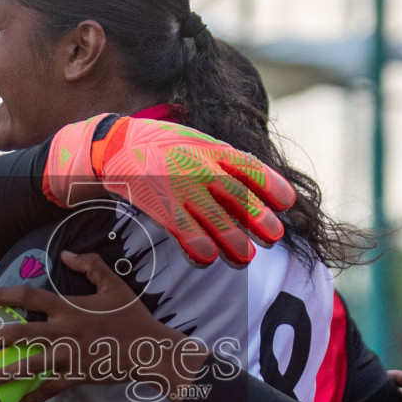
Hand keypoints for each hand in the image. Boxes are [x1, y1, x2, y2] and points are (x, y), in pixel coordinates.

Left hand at [0, 251, 207, 401]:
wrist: (150, 350)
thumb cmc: (132, 317)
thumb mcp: (114, 285)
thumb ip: (90, 266)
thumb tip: (67, 254)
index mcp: (69, 308)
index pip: (30, 298)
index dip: (6, 296)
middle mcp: (63, 332)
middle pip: (19, 334)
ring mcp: (68, 357)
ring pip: (29, 366)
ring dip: (3, 372)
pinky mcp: (76, 376)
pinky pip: (50, 389)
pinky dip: (34, 397)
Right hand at [42, 115, 296, 267]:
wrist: (114, 144)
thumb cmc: (161, 147)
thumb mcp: (195, 141)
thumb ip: (223, 160)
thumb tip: (254, 184)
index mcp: (212, 149)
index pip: (250, 166)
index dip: (271, 185)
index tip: (287, 204)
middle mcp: (200, 166)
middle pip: (237, 195)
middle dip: (257, 218)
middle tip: (273, 237)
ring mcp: (179, 185)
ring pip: (213, 216)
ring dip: (231, 239)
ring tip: (245, 258)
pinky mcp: (159, 202)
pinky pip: (181, 227)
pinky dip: (195, 244)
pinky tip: (206, 260)